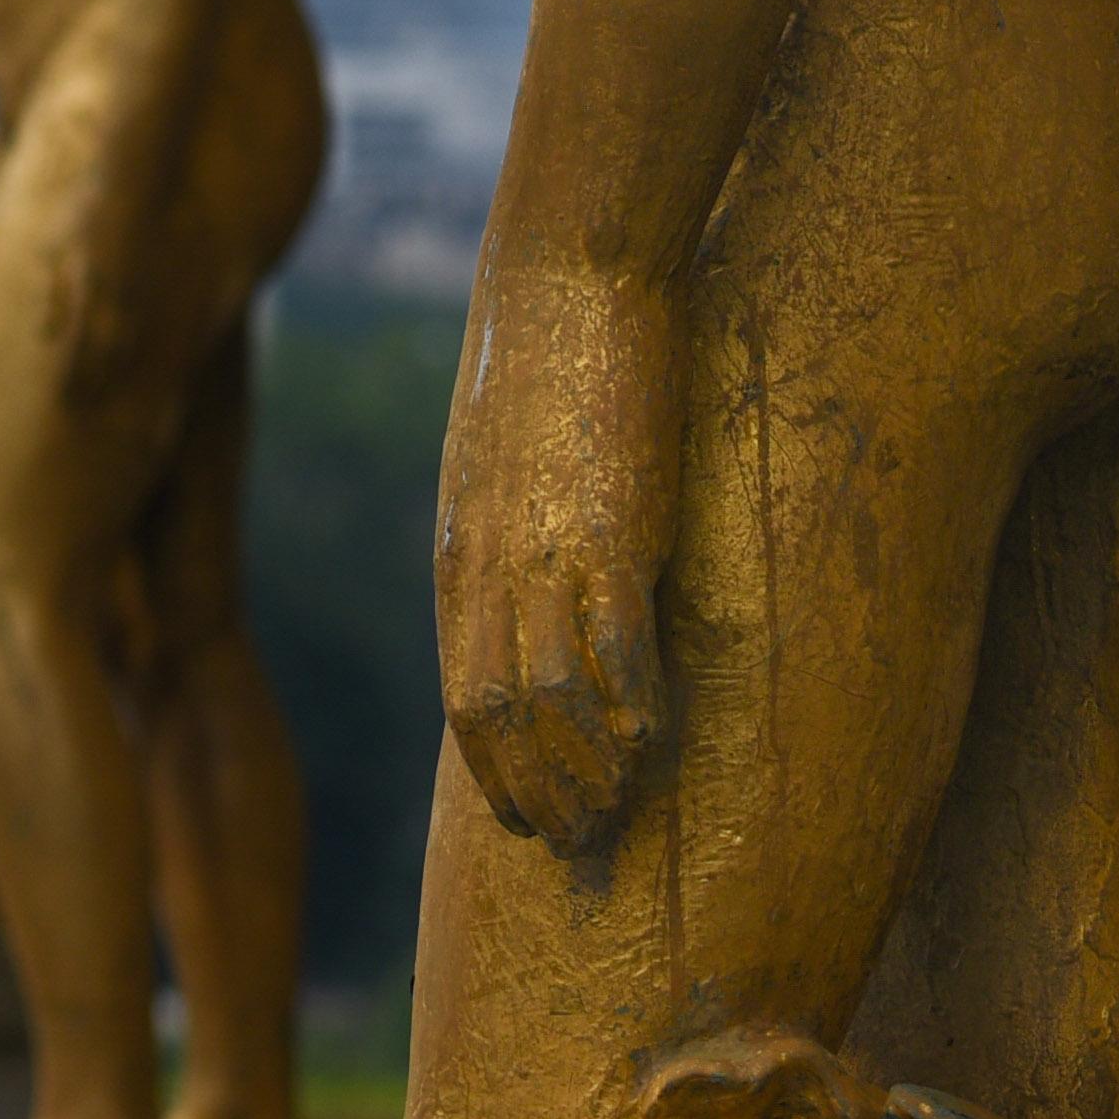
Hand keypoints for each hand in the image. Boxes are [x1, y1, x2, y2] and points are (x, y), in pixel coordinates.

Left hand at [436, 257, 682, 855]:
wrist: (564, 276)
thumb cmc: (538, 356)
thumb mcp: (497, 458)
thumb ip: (503, 527)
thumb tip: (524, 577)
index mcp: (459, 551)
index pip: (462, 690)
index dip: (493, 765)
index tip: (523, 814)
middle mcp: (488, 564)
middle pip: (494, 714)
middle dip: (533, 790)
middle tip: (573, 842)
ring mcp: (545, 551)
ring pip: (549, 698)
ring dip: (585, 768)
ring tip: (617, 814)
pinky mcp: (609, 528)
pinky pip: (615, 645)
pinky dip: (634, 705)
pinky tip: (658, 741)